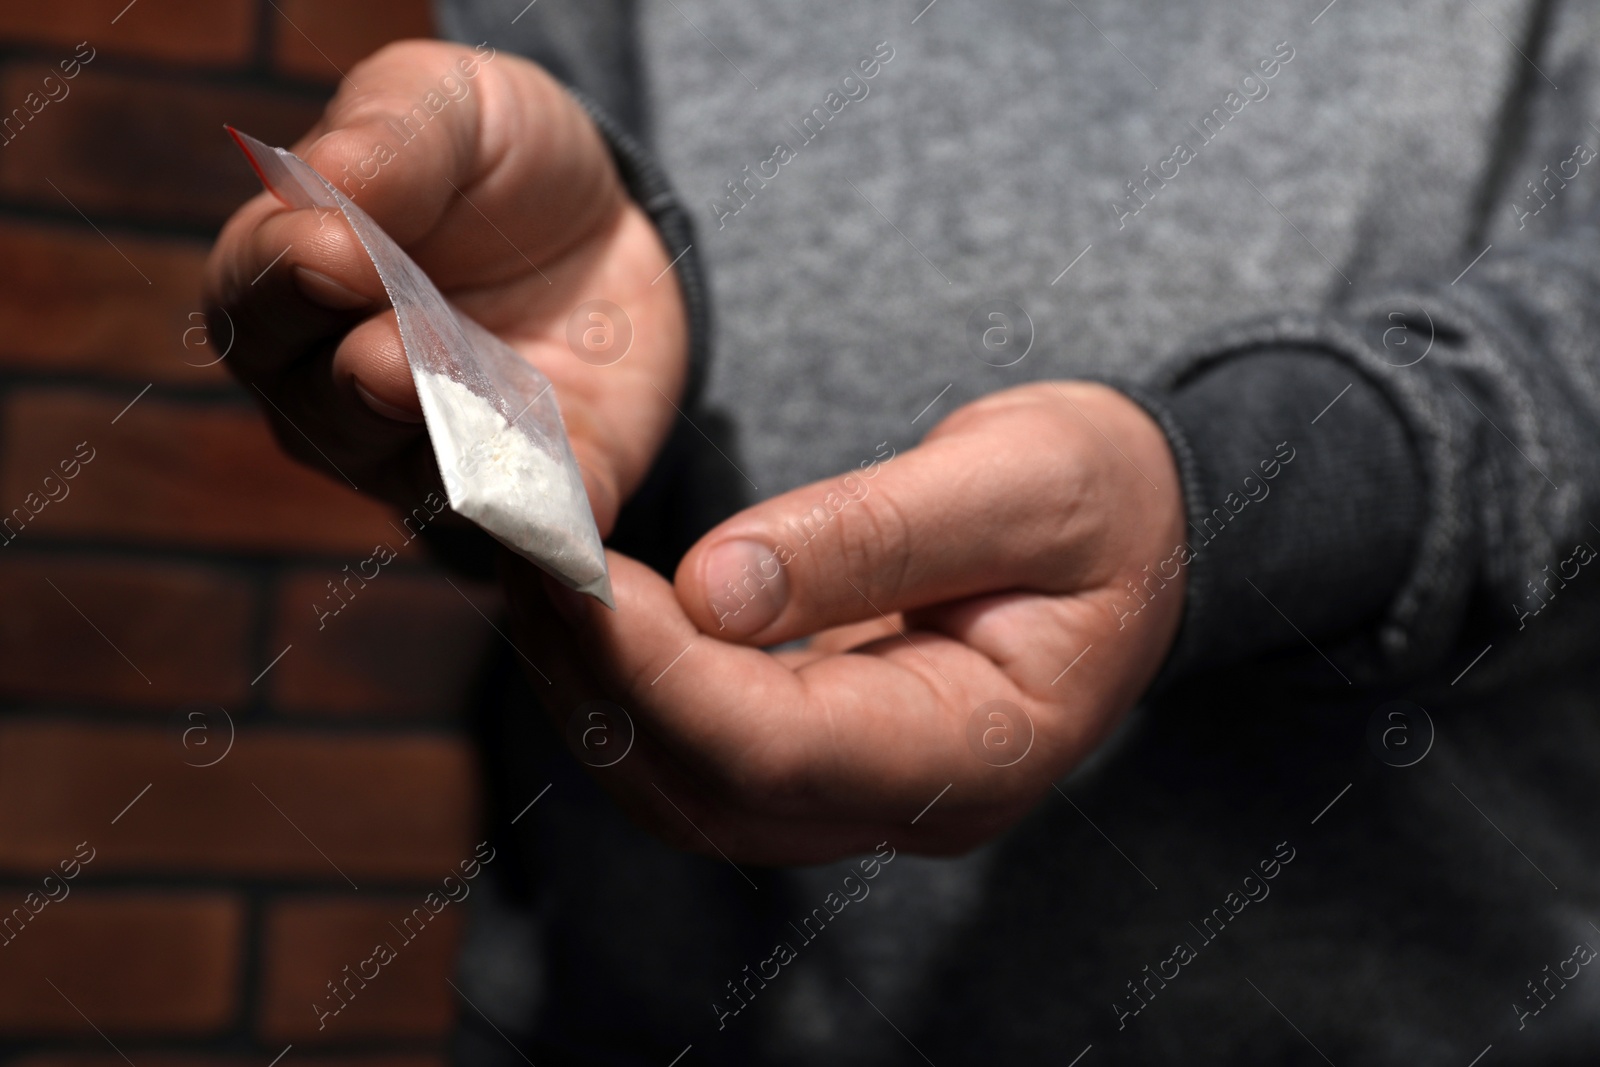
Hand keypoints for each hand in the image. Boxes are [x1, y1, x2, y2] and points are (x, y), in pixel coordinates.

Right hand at [203, 41, 686, 531]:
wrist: (612, 228)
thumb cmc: (494, 163)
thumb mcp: (450, 105)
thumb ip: (391, 135)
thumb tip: (328, 185)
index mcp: (286, 288)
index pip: (257, 297)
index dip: (289, 279)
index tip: (333, 251)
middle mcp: (336, 395)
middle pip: (323, 412)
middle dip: (362, 384)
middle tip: (395, 357)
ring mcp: (432, 459)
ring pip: (419, 479)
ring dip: (447, 456)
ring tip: (478, 419)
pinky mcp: (536, 493)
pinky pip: (533, 525)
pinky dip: (548, 519)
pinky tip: (571, 505)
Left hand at [509, 382, 1187, 862]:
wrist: (1142, 535)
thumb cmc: (1103, 496)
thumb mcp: (1022, 480)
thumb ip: (879, 534)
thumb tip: (713, 585)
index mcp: (985, 749)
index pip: (781, 748)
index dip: (662, 672)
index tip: (573, 571)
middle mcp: (910, 802)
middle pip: (710, 790)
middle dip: (602, 680)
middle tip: (525, 554)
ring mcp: (862, 794)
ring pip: (684, 790)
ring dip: (596, 690)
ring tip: (537, 570)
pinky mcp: (821, 758)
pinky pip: (696, 753)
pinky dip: (625, 687)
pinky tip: (587, 606)